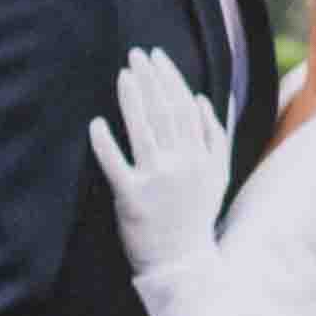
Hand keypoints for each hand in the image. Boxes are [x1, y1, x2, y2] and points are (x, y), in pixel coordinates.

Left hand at [89, 43, 232, 278]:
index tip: (155, 57)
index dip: (169, 78)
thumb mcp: (218, 174)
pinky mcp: (131, 198)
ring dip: (132, 100)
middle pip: (165, 112)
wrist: (183, 260)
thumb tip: (200, 99)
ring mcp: (156, 180)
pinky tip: (97, 123)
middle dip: (151, 79)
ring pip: (144, 131)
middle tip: (136, 55)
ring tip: (123, 75)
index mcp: (203, 156)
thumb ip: (215, 136)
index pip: (185, 106)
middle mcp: (182, 165)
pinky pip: (115, 165)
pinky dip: (105, 143)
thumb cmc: (196, 213)